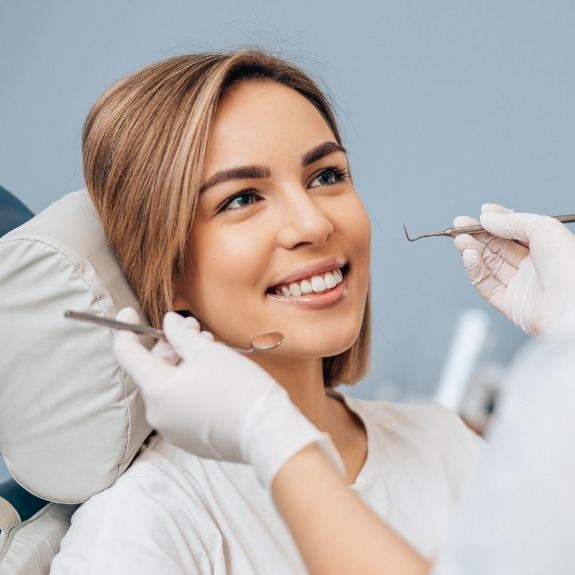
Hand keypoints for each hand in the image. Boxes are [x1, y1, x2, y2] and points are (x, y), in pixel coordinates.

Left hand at [113, 308, 341, 486]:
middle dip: (171, 344)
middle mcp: (158, 414)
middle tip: (193, 327)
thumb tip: (168, 323)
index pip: (127, 355)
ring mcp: (173, 429)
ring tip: (209, 348)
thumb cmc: (239, 389)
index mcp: (156, 390)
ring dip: (184, 363)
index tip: (129, 313)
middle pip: (153, 369)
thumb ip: (181, 335)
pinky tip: (213, 373)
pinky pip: (181, 404)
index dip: (126, 329)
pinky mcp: (190, 438)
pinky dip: (190, 385)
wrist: (267, 433)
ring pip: (170, 386)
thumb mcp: (208, 352)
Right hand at [453, 204, 574, 334]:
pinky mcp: (510, 305)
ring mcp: (522, 286)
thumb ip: (512, 221)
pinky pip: (486, 286)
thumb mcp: (543, 228)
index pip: (516, 232)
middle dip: (478, 235)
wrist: (572, 308)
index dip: (497, 222)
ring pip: (489, 265)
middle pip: (499, 248)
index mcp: (547, 248)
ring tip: (460, 240)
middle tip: (460, 226)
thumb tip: (488, 217)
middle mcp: (534, 267)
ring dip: (472, 250)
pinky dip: (474, 270)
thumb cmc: (570, 268)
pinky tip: (469, 256)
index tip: (481, 214)